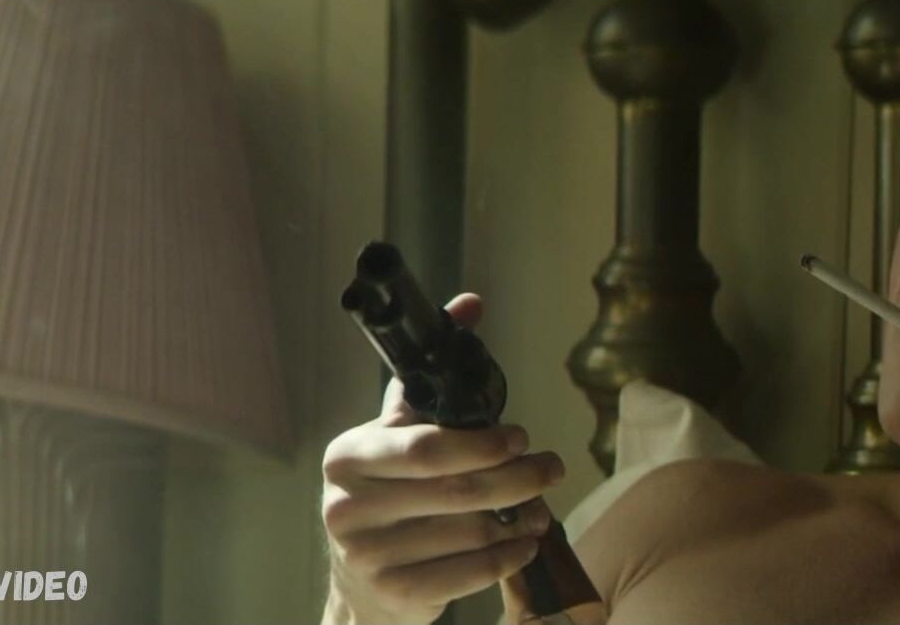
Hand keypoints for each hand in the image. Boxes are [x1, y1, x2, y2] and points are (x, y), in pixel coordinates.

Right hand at [321, 293, 567, 624]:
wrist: (361, 584)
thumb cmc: (388, 495)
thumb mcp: (397, 433)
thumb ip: (429, 376)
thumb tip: (470, 304)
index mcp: (349, 456)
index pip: (426, 447)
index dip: (484, 443)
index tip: (520, 436)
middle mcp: (348, 506)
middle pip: (458, 490)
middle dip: (519, 478)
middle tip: (551, 469)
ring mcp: (367, 555)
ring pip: (471, 533)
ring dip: (520, 520)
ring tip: (540, 508)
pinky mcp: (395, 594)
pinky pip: (471, 574)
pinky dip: (508, 557)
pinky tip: (523, 543)